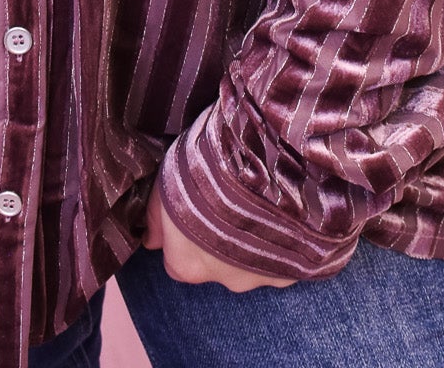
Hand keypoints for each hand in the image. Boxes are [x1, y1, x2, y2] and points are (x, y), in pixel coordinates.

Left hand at [141, 181, 293, 290]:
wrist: (268, 163)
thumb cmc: (207, 169)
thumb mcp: (167, 182)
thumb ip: (155, 217)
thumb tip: (150, 241)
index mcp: (187, 264)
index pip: (177, 260)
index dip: (184, 234)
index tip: (193, 209)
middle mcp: (223, 279)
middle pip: (215, 264)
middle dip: (219, 240)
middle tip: (226, 202)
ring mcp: (261, 275)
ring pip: (250, 262)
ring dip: (250, 239)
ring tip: (255, 200)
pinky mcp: (293, 267)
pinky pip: (283, 256)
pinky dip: (280, 239)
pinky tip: (281, 210)